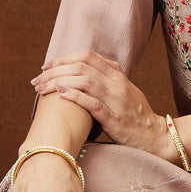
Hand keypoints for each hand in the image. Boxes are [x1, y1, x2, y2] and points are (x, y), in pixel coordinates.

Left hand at [32, 51, 171, 159]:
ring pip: (84, 80)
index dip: (63, 58)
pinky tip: (60, 94)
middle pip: (81, 65)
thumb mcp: (122, 91)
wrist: (154, 136)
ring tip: (42, 89)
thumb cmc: (134, 116)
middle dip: (54, 70)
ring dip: (58, 82)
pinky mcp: (114, 117)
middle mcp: (116, 82)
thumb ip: (105, 80)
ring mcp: (116, 99)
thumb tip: (78, 75)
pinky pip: (91, 102)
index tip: (46, 68)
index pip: (86, 55)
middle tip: (37, 80)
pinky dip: (74, 95)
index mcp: (117, 74)